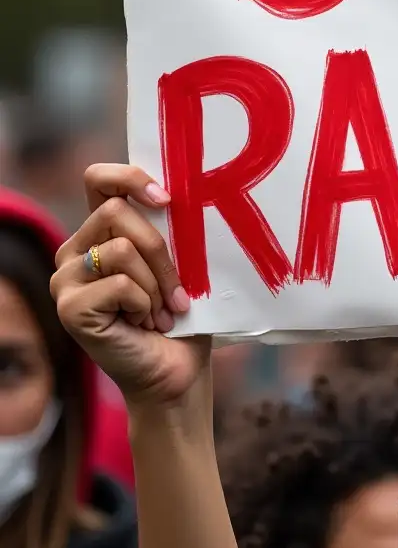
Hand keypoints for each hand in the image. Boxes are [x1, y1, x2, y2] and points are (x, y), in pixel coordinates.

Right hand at [50, 164, 208, 406]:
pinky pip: (119, 283)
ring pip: (122, 248)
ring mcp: (66, 279)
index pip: (99, 179)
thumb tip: (180, 192)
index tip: (165, 199)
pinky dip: (145, 303)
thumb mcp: (181, 260)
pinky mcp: (68, 308)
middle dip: (161, 251)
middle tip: (176, 291)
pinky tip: (145, 323)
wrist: (177, 369)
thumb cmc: (182, 314)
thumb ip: (170, 227)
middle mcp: (76, 250)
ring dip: (156, 283)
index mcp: (102, 231)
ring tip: (161, 311)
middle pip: (117, 212)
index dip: (129, 177)